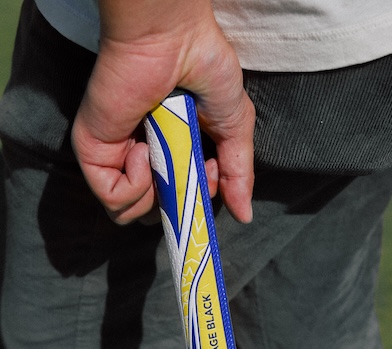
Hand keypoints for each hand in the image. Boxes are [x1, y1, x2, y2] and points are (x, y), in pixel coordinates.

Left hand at [71, 0, 254, 224]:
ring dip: (155, 197)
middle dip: (175, 206)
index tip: (209, 175)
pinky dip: (136, 187)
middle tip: (186, 174)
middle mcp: (138, 159)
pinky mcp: (94, 152)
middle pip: (150, 212)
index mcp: (168, 153)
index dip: (195, 200)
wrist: (172, 36)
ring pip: (127, 213)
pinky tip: (144, 151)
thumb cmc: (204, 67)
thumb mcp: (234, 129)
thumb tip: (245, 215)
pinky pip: (113, 198)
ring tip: (163, 155)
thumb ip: (238, 175)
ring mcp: (114, 157)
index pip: (175, 200)